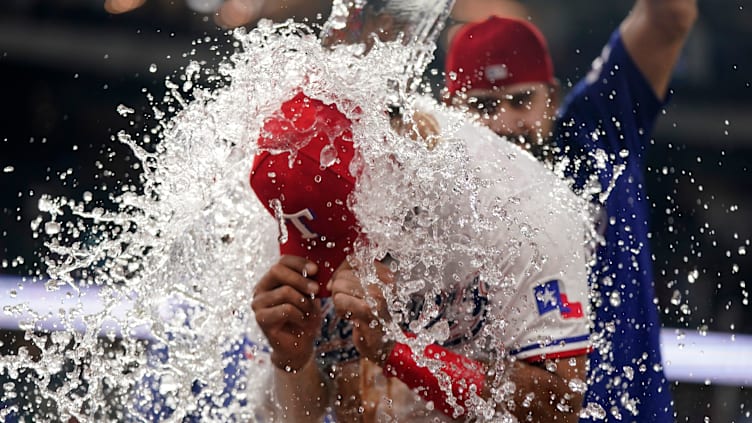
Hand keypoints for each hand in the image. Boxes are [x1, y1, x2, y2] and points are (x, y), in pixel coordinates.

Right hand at [252, 255, 321, 370]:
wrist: (299, 346)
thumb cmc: (305, 318)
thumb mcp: (311, 296)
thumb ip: (311, 281)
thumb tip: (316, 269)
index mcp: (272, 279)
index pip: (283, 261)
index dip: (299, 262)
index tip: (316, 270)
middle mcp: (261, 288)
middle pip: (277, 270)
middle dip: (301, 279)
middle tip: (316, 290)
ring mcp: (258, 303)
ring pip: (285, 291)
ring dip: (304, 302)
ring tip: (309, 313)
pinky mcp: (260, 318)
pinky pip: (285, 309)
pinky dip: (300, 315)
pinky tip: (302, 322)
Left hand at [327, 260, 395, 364]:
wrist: (383, 345)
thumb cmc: (371, 317)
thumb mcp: (364, 291)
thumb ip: (349, 277)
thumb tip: (331, 280)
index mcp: (385, 273)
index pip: (353, 260)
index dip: (341, 272)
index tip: (343, 287)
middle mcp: (384, 281)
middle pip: (342, 275)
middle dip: (339, 291)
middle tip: (352, 305)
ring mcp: (378, 295)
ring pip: (338, 286)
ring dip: (339, 302)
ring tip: (353, 311)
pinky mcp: (369, 310)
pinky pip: (339, 300)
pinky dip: (341, 311)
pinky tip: (352, 318)